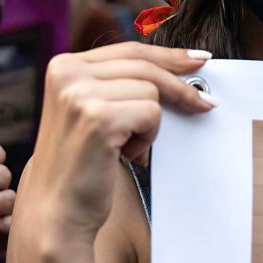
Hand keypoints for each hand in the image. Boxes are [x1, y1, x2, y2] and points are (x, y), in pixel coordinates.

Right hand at [15, 43, 214, 247]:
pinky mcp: (98, 117)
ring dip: (150, 125)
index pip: (128, 50)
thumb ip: (120, 85)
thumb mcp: (93, 112)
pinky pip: (151, 113)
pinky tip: (125, 155)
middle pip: (144, 64)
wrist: (56, 212)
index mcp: (63, 66)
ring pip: (151, 90)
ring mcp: (79, 93)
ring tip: (127, 148)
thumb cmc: (81, 166)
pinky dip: (147, 138)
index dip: (168, 55)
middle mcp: (67, 73)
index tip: (199, 59)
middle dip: (180, 85)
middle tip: (206, 104)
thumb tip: (180, 68)